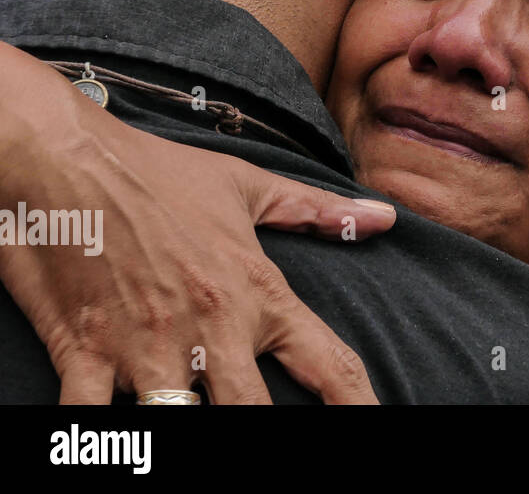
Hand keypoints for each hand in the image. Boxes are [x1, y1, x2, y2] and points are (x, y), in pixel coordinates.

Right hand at [0, 42, 395, 403]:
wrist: (66, 159)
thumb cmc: (159, 173)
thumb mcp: (247, 187)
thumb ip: (317, 212)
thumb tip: (386, 218)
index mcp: (256, 292)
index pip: (330, 364)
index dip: (360, 406)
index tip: (375, 423)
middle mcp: (210, 327)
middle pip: (254, 415)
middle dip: (265, 435)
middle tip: (281, 444)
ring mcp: (145, 346)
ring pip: (178, 425)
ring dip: (185, 430)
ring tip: (191, 420)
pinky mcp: (83, 354)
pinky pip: (89, 422)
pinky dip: (95, 436)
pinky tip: (110, 439)